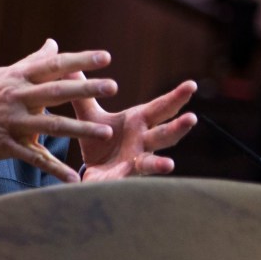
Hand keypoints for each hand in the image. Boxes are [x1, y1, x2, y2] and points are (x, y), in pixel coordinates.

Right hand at [0, 39, 116, 182]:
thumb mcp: (1, 76)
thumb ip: (31, 62)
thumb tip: (53, 44)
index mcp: (16, 78)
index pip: (52, 65)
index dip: (80, 60)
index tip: (106, 57)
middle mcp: (15, 97)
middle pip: (55, 91)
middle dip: (85, 89)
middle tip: (113, 87)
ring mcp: (11, 122)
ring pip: (51, 125)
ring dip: (80, 129)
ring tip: (106, 132)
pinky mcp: (5, 145)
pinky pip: (34, 158)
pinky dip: (54, 170)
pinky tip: (73, 178)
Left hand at [71, 76, 196, 180]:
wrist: (90, 169)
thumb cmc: (99, 140)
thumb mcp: (90, 116)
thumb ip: (83, 94)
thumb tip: (68, 68)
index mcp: (139, 122)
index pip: (161, 108)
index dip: (176, 97)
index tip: (192, 85)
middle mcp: (143, 142)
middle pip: (164, 134)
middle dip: (178, 127)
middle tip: (192, 118)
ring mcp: (136, 162)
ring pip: (152, 163)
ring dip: (160, 164)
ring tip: (169, 165)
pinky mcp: (122, 179)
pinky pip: (126, 181)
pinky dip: (127, 184)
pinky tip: (133, 191)